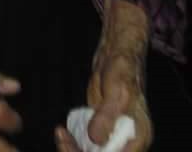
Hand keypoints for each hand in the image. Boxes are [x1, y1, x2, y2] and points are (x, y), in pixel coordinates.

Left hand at [55, 0, 151, 151]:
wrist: (116, 55)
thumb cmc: (123, 69)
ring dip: (73, 150)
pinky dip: (73, 143)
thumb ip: (107, 115)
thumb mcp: (117, 91)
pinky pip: (85, 146)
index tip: (77, 149)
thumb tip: (96, 138)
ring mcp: (112, 136)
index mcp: (137, 138)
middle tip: (62, 141)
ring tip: (60, 135)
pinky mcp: (99, 129)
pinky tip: (62, 132)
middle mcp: (126, 142)